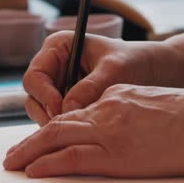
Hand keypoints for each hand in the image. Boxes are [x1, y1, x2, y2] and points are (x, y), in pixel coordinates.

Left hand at [4, 84, 183, 177]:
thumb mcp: (154, 105)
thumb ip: (128, 114)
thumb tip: (114, 133)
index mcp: (116, 96)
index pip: (75, 114)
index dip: (53, 129)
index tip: (39, 142)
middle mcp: (107, 109)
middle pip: (57, 124)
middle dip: (30, 142)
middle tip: (11, 156)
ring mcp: (111, 130)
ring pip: (57, 139)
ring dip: (29, 153)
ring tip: (12, 165)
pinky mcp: (118, 154)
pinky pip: (72, 158)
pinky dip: (48, 164)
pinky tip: (33, 171)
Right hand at [23, 32, 177, 125]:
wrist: (150, 73)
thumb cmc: (132, 62)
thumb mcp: (114, 70)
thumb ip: (91, 87)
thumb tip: (68, 108)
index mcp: (57, 48)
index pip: (34, 76)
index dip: (44, 95)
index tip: (61, 110)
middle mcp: (52, 68)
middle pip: (34, 98)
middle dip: (49, 114)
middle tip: (69, 128)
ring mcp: (57, 88)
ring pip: (43, 113)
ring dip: (57, 125)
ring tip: (81, 130)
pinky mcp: (66, 105)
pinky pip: (57, 122)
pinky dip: (67, 129)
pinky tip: (84, 134)